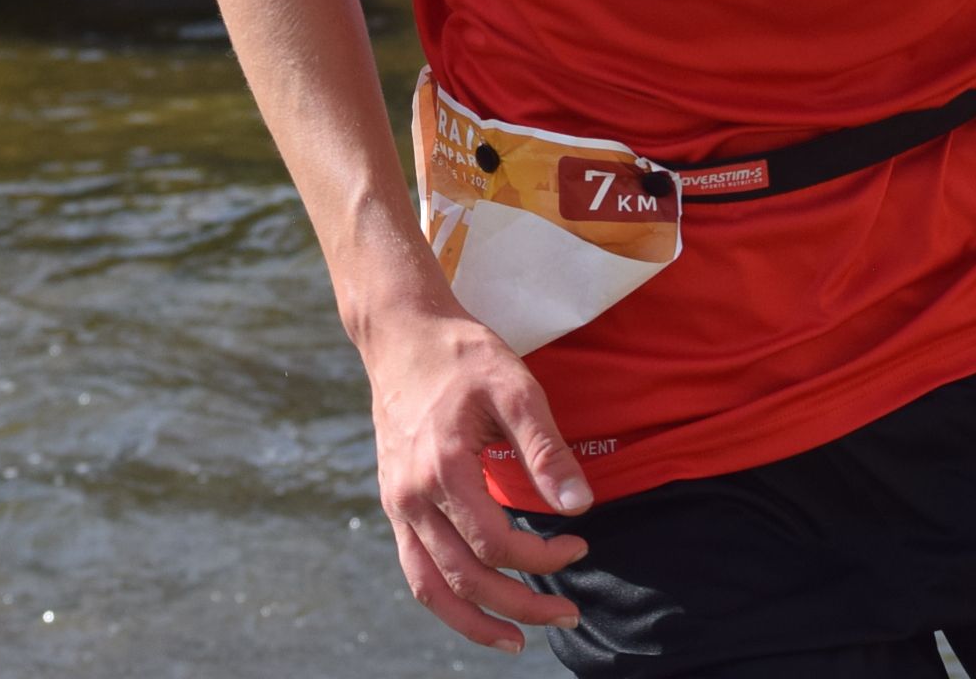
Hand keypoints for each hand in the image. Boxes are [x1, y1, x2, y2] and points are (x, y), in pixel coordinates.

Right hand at [362, 302, 593, 653]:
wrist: (402, 334)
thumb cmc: (463, 356)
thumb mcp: (515, 386)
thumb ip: (545, 449)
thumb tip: (579, 507)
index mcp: (443, 468)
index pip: (497, 544)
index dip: (543, 559)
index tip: (581, 545)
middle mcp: (413, 496)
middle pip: (466, 579)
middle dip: (521, 605)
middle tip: (569, 612)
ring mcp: (398, 504)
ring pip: (432, 588)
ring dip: (476, 622)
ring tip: (518, 641)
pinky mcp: (394, 503)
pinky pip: (414, 570)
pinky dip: (444, 600)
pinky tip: (475, 609)